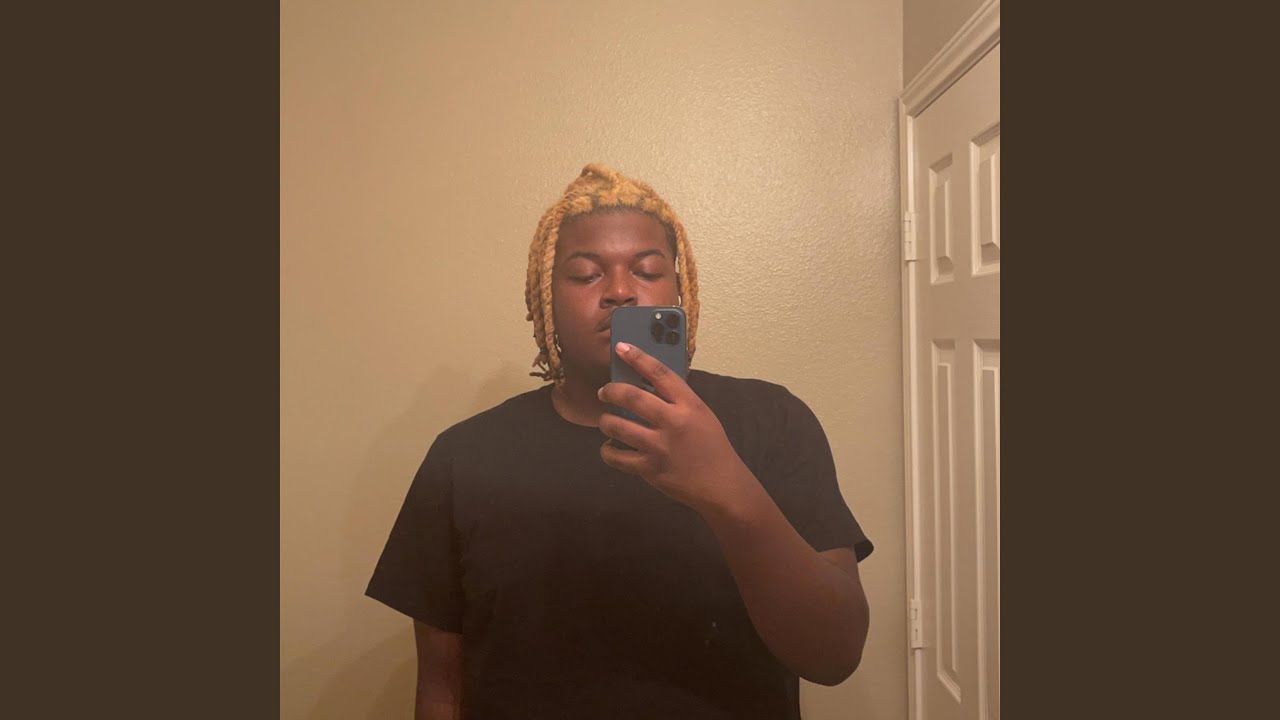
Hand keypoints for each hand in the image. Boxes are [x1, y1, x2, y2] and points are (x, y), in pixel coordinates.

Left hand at [597, 342, 750, 513]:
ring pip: (618, 426)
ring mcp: (660, 447)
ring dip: (605, 421)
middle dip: (611, 391)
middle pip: (632, 397)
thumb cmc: (711, 446)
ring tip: (605, 421)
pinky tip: (610, 447)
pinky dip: (608, 451)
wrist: (721, 485)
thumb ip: (677, 401)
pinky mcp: (650, 469)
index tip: (621, 348)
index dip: (638, 357)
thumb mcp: (701, 415)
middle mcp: (673, 422)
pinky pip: (617, 457)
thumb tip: (644, 385)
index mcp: (689, 405)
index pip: (660, 373)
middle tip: (604, 391)